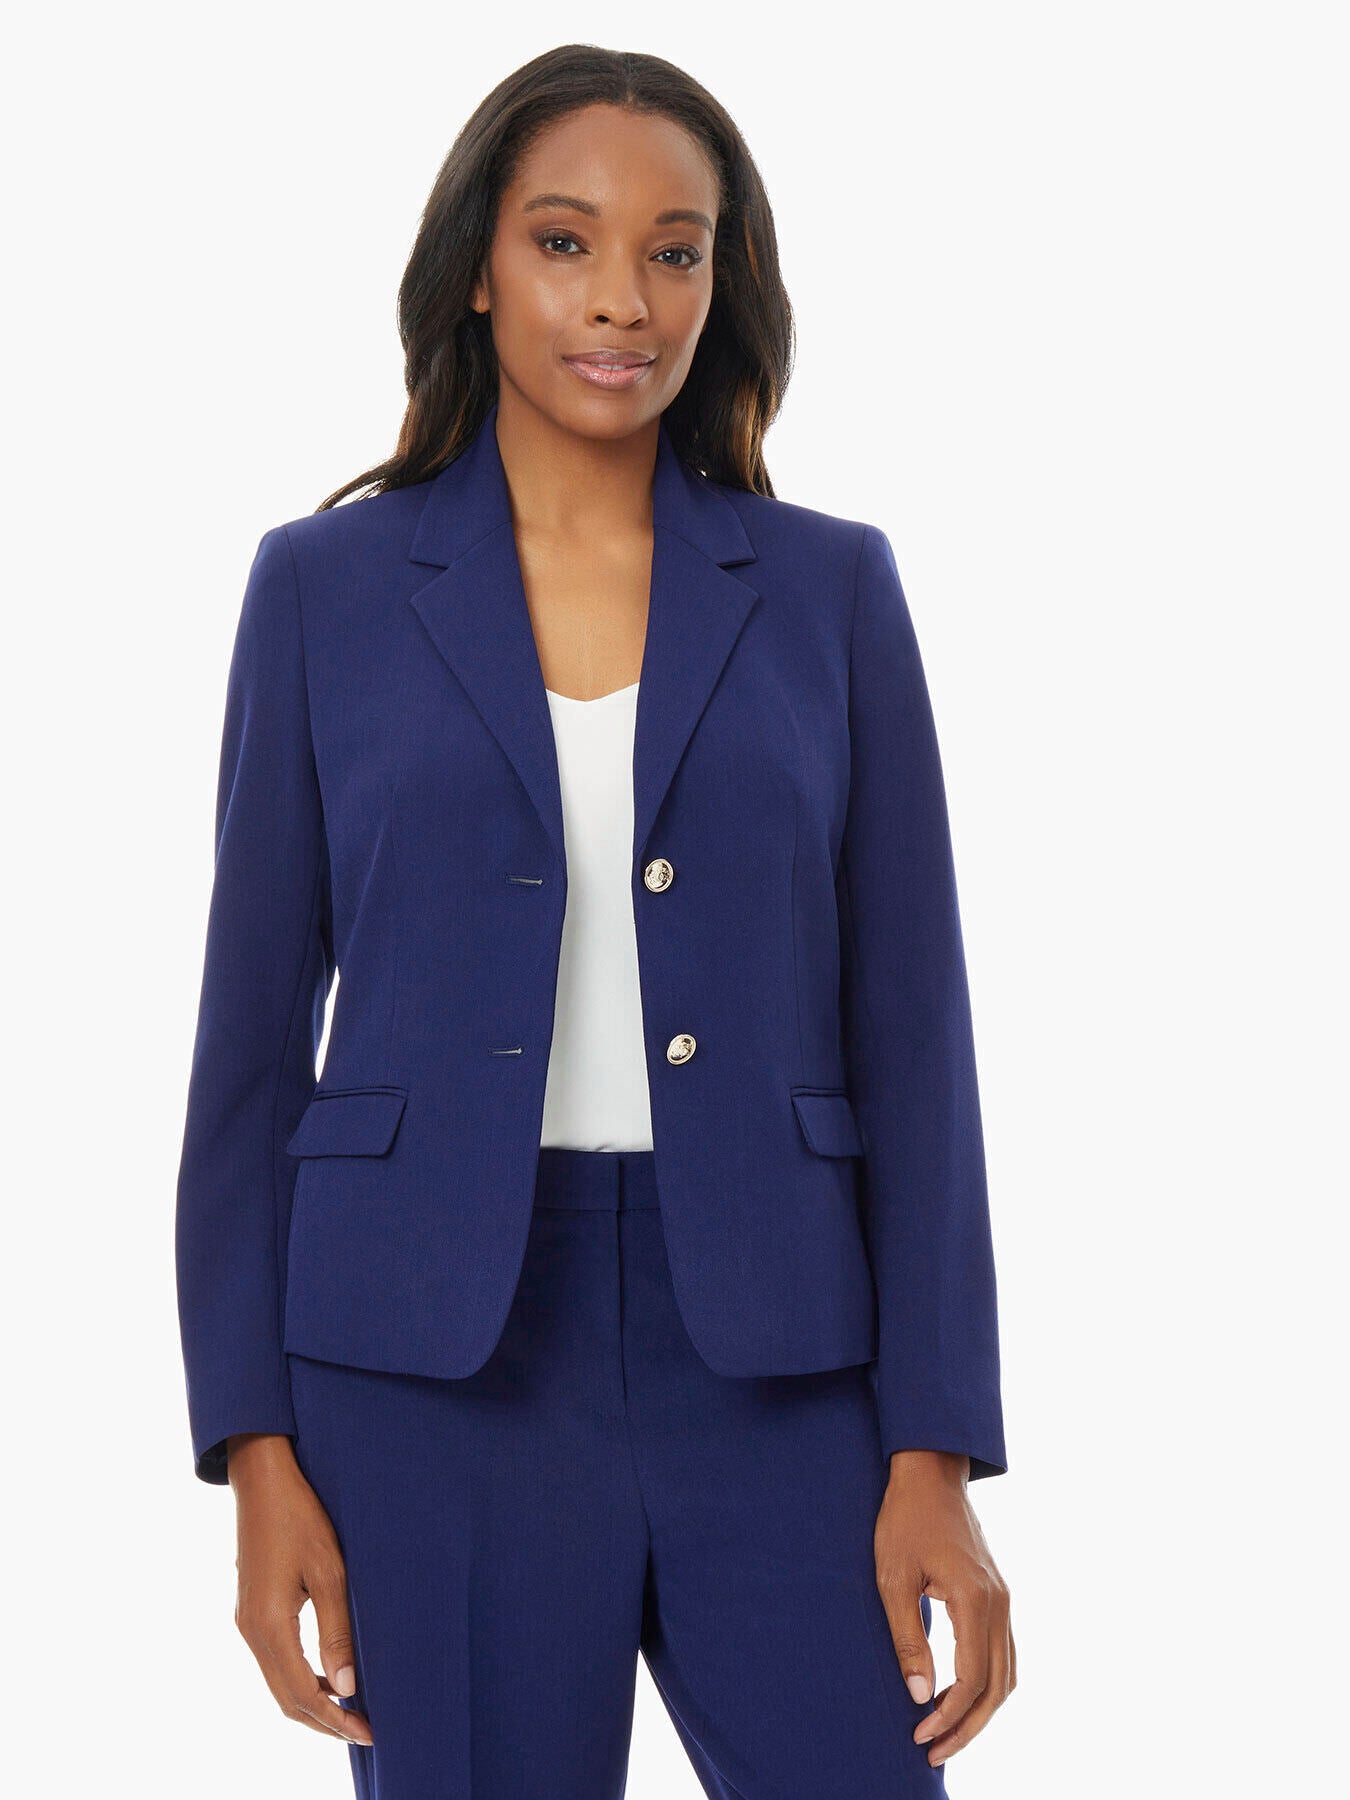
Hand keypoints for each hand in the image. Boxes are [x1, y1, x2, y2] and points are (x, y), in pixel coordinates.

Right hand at [228, 1433, 372, 1747]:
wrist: (262, 1479)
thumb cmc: (300, 1516)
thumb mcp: (329, 1570)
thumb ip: (337, 1630)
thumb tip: (347, 1686)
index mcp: (268, 1625)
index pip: (302, 1694)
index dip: (335, 1720)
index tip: (369, 1733)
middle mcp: (251, 1631)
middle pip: (285, 1699)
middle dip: (324, 1721)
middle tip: (365, 1732)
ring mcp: (247, 1622)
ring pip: (278, 1683)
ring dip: (312, 1703)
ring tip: (352, 1711)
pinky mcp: (251, 1610)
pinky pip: (275, 1661)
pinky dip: (301, 1679)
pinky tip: (329, 1676)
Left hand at [874, 1449, 1014, 1767]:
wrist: (930, 1473)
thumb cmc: (904, 1520)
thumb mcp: (893, 1578)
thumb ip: (908, 1638)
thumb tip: (920, 1697)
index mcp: (975, 1599)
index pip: (972, 1680)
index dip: (948, 1717)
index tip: (919, 1736)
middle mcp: (999, 1603)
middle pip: (997, 1687)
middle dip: (969, 1727)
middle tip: (934, 1752)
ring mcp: (1003, 1599)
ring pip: (1007, 1674)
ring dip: (981, 1710)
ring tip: (946, 1732)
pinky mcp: (997, 1595)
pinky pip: (1003, 1652)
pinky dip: (986, 1683)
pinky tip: (958, 1696)